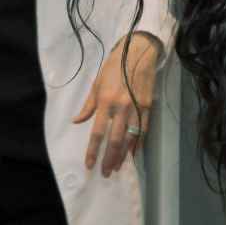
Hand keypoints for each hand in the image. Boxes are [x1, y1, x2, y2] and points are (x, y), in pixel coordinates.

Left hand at [71, 33, 159, 175]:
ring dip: (123, 156)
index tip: (90, 165)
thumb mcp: (96, 83)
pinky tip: (133, 154)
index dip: (93, 151)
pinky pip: (143, 130)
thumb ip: (88, 105)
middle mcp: (121, 107)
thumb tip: (77, 121)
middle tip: (105, 173)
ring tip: (117, 167)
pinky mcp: (148, 107)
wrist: (139, 52)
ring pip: (130, 139)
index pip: (97, 133)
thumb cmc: (114, 66)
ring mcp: (136, 108)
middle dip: (109, 159)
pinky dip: (138, 144)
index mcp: (105, 101)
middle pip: (115, 140)